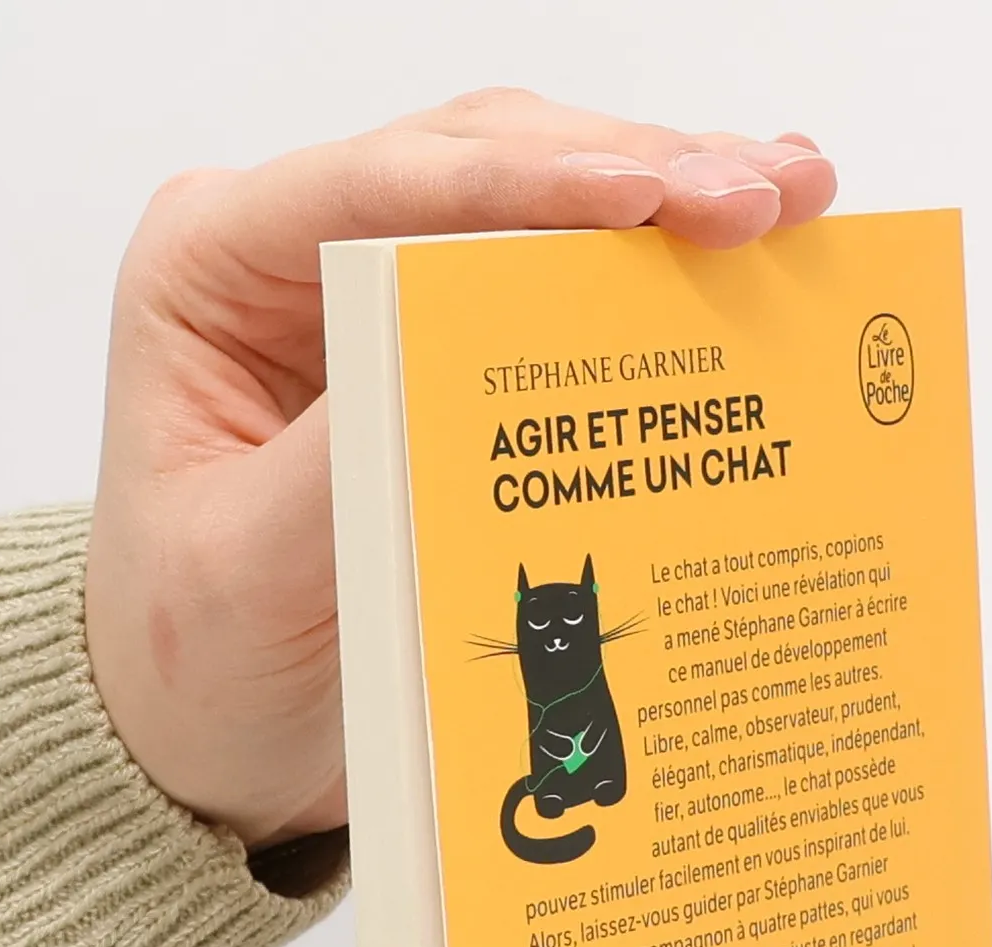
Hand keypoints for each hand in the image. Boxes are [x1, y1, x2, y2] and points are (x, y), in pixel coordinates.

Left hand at [84, 90, 837, 847]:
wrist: (207, 737)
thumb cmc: (195, 658)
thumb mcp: (252, 571)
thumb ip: (351, 459)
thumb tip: (476, 371)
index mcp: (215, 268)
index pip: (384, 188)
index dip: (527, 183)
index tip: (651, 200)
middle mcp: (295, 252)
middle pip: (482, 164)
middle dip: (635, 172)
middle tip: (770, 197)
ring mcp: (373, 294)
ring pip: (537, 202)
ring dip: (666, 199)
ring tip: (796, 198)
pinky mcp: (442, 355)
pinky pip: (558, 289)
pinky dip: (654, 272)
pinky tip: (749, 256)